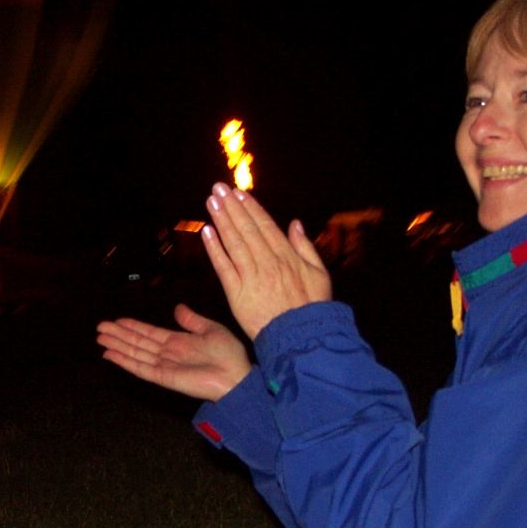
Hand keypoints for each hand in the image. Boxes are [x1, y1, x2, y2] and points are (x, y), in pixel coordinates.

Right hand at [96, 303, 250, 401]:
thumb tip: (177, 308)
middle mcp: (168, 354)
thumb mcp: (210, 329)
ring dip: (117, 345)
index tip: (117, 320)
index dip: (133, 326)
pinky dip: (125, 361)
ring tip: (100, 338)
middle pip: (137, 343)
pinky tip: (110, 354)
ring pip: (135, 354)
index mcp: (179, 342)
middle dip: (119, 335)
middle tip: (100, 327)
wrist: (236, 376)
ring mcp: (164, 366)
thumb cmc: (229, 355)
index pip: (150, 333)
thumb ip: (191, 320)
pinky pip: (140, 368)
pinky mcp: (164, 378)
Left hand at [202, 183, 331, 339]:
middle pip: (246, 229)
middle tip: (218, 189)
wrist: (301, 337)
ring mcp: (251, 277)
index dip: (250, 208)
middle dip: (231, 207)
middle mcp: (268, 262)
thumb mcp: (319, 274)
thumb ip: (305, 247)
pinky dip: (215, 249)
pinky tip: (207, 232)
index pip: (265, 226)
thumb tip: (295, 223)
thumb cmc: (312, 308)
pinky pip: (224, 267)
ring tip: (211, 202)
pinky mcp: (238, 294)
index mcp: (287, 256)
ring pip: (234, 243)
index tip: (239, 193)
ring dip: (221, 220)